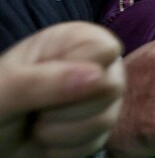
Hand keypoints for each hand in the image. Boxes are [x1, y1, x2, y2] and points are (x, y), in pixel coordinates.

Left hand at [0, 22, 123, 157]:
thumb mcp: (4, 89)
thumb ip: (43, 80)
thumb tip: (97, 76)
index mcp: (75, 39)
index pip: (106, 50)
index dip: (82, 70)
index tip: (49, 79)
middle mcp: (96, 64)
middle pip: (111, 88)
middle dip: (66, 108)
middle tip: (37, 108)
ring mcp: (101, 96)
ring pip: (106, 120)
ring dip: (62, 132)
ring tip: (38, 125)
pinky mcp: (100, 126)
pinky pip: (99, 142)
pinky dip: (66, 149)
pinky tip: (49, 140)